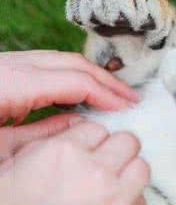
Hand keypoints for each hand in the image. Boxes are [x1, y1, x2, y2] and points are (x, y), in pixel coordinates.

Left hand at [0, 50, 139, 124]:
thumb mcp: (0, 144)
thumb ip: (42, 133)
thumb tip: (80, 123)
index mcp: (16, 83)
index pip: (77, 82)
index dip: (107, 95)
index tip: (128, 109)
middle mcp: (16, 65)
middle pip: (77, 64)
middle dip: (110, 81)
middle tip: (134, 99)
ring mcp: (12, 62)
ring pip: (66, 59)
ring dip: (95, 75)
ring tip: (115, 94)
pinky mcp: (8, 66)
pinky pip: (51, 63)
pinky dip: (75, 74)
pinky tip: (83, 92)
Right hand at [0, 120, 149, 204]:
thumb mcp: (12, 172)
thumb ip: (46, 144)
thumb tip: (75, 128)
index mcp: (61, 153)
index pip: (96, 128)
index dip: (92, 142)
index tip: (87, 153)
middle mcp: (93, 170)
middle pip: (127, 141)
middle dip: (117, 152)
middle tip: (105, 167)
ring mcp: (114, 197)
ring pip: (141, 167)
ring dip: (129, 176)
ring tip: (112, 189)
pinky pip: (142, 201)